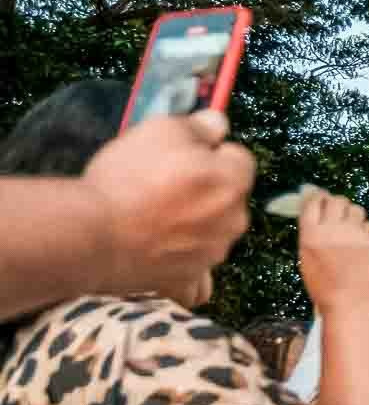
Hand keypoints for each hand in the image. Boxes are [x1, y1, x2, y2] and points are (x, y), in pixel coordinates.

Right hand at [82, 111, 254, 297]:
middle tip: (161, 183)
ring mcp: (212, 255)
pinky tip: (160, 250)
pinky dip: (183, 260)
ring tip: (150, 215)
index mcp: (233, 183)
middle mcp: (233, 222)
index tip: (183, 153)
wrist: (93, 235)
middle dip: (204, 187)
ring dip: (193, 221)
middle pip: (227, 196)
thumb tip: (218, 124)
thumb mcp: (161, 131)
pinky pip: (195, 272)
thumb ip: (199, 126)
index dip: (210, 151)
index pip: (239, 157)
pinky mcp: (187, 280)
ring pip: (212, 230)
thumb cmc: (129, 179)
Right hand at [295, 191, 368, 314]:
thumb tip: (314, 206)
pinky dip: (364, 230)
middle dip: (334, 203)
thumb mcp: (307, 258)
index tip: (317, 198)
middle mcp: (334, 232)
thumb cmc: (324, 286)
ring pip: (355, 209)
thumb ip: (311, 232)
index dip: (315, 197)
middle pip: (336, 200)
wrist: (351, 306)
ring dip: (350, 214)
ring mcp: (357, 236)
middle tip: (334, 211)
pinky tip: (360, 243)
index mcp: (311, 235)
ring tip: (347, 228)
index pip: (313, 201)